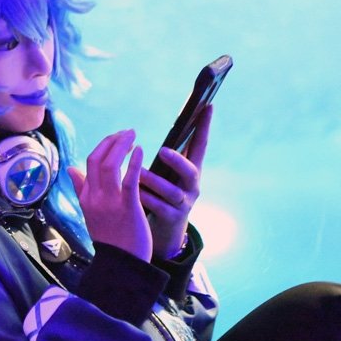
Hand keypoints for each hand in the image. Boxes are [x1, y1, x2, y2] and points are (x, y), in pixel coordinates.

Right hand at [68, 129, 151, 261]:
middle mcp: (95, 197)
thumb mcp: (90, 212)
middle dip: (112, 141)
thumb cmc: (110, 238)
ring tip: (132, 136)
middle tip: (127, 132)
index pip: (88, 163)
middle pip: (97, 160)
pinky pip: (129, 180)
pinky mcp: (128, 207)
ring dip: (121, 146)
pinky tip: (139, 150)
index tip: (115, 139)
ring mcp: (110, 202)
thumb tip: (71, 169)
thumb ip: (81, 189)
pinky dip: (133, 162)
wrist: (121, 263)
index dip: (102, 147)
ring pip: (110, 165)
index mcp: (86, 197)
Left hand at [139, 104, 211, 259]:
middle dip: (178, 160)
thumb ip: (162, 157)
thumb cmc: (159, 196)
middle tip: (162, 151)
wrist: (161, 233)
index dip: (204, 127)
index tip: (207, 106)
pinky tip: (133, 193)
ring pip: (172, 192)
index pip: (200, 145)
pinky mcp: (173, 219)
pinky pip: (159, 208)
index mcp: (189, 171)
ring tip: (137, 173)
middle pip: (191, 171)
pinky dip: (145, 199)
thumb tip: (149, 130)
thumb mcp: (163, 174)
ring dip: (155, 181)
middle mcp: (191, 186)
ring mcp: (184, 204)